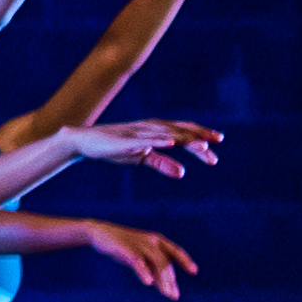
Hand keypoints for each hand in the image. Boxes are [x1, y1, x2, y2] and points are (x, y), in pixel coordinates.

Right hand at [53, 114, 221, 180]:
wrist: (84, 142)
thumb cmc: (113, 147)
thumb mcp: (141, 158)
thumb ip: (162, 163)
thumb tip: (182, 173)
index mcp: (155, 131)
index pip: (183, 131)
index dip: (200, 135)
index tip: (217, 143)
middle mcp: (149, 128)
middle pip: (179, 130)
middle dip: (199, 136)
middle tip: (217, 144)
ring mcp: (138, 133)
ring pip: (166, 133)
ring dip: (185, 137)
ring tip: (201, 144)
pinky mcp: (125, 140)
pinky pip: (145, 140)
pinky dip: (160, 140)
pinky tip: (172, 143)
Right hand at [75, 220, 198, 295]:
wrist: (100, 234)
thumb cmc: (124, 247)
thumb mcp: (142, 258)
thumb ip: (154, 270)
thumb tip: (168, 290)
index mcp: (157, 241)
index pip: (175, 251)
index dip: (185, 260)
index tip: (194, 271)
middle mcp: (151, 241)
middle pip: (165, 262)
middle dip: (170, 280)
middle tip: (172, 296)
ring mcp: (138, 244)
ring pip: (156, 263)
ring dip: (163, 280)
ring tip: (166, 294)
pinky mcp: (125, 249)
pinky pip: (138, 262)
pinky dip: (144, 272)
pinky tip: (148, 282)